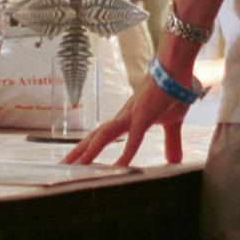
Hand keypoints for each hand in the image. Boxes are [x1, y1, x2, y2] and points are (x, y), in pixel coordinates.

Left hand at [63, 70, 189, 166]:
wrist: (177, 71)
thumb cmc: (171, 93)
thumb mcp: (171, 124)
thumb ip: (170, 143)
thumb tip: (174, 163)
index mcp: (126, 121)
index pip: (101, 136)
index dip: (87, 148)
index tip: (75, 162)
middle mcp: (123, 118)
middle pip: (94, 137)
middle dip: (78, 152)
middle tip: (62, 166)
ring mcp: (131, 116)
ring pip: (104, 136)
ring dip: (90, 152)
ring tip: (78, 167)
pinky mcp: (144, 115)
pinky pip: (133, 137)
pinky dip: (126, 152)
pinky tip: (120, 167)